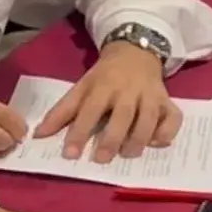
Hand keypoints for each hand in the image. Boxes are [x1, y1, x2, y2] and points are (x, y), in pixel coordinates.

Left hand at [32, 42, 180, 162]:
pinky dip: (168, 131)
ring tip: (128, 155)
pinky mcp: (168, 101)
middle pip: (122, 115)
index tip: (69, 154)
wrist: (136, 52)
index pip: (89, 110)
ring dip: (139, 138)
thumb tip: (38, 136)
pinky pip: (174, 117)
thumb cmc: (104, 77)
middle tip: (101, 160)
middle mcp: (128, 90)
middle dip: (112, 138)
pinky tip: (158, 142)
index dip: (79, 132)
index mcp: (102, 86)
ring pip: (149, 118)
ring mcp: (150, 95)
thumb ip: (61, 112)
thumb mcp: (81, 88)